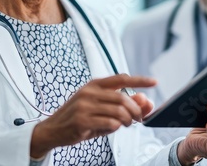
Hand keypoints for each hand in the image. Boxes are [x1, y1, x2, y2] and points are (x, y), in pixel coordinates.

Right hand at [30, 74, 155, 157]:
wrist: (52, 129)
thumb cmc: (79, 117)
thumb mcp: (99, 106)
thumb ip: (121, 103)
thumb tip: (144, 101)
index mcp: (94, 84)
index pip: (121, 78)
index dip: (139, 80)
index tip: (154, 82)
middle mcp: (89, 92)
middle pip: (123, 97)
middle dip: (136, 109)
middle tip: (139, 118)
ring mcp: (84, 106)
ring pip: (118, 111)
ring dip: (128, 120)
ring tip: (127, 124)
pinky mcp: (82, 120)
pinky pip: (109, 123)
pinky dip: (117, 126)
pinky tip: (114, 127)